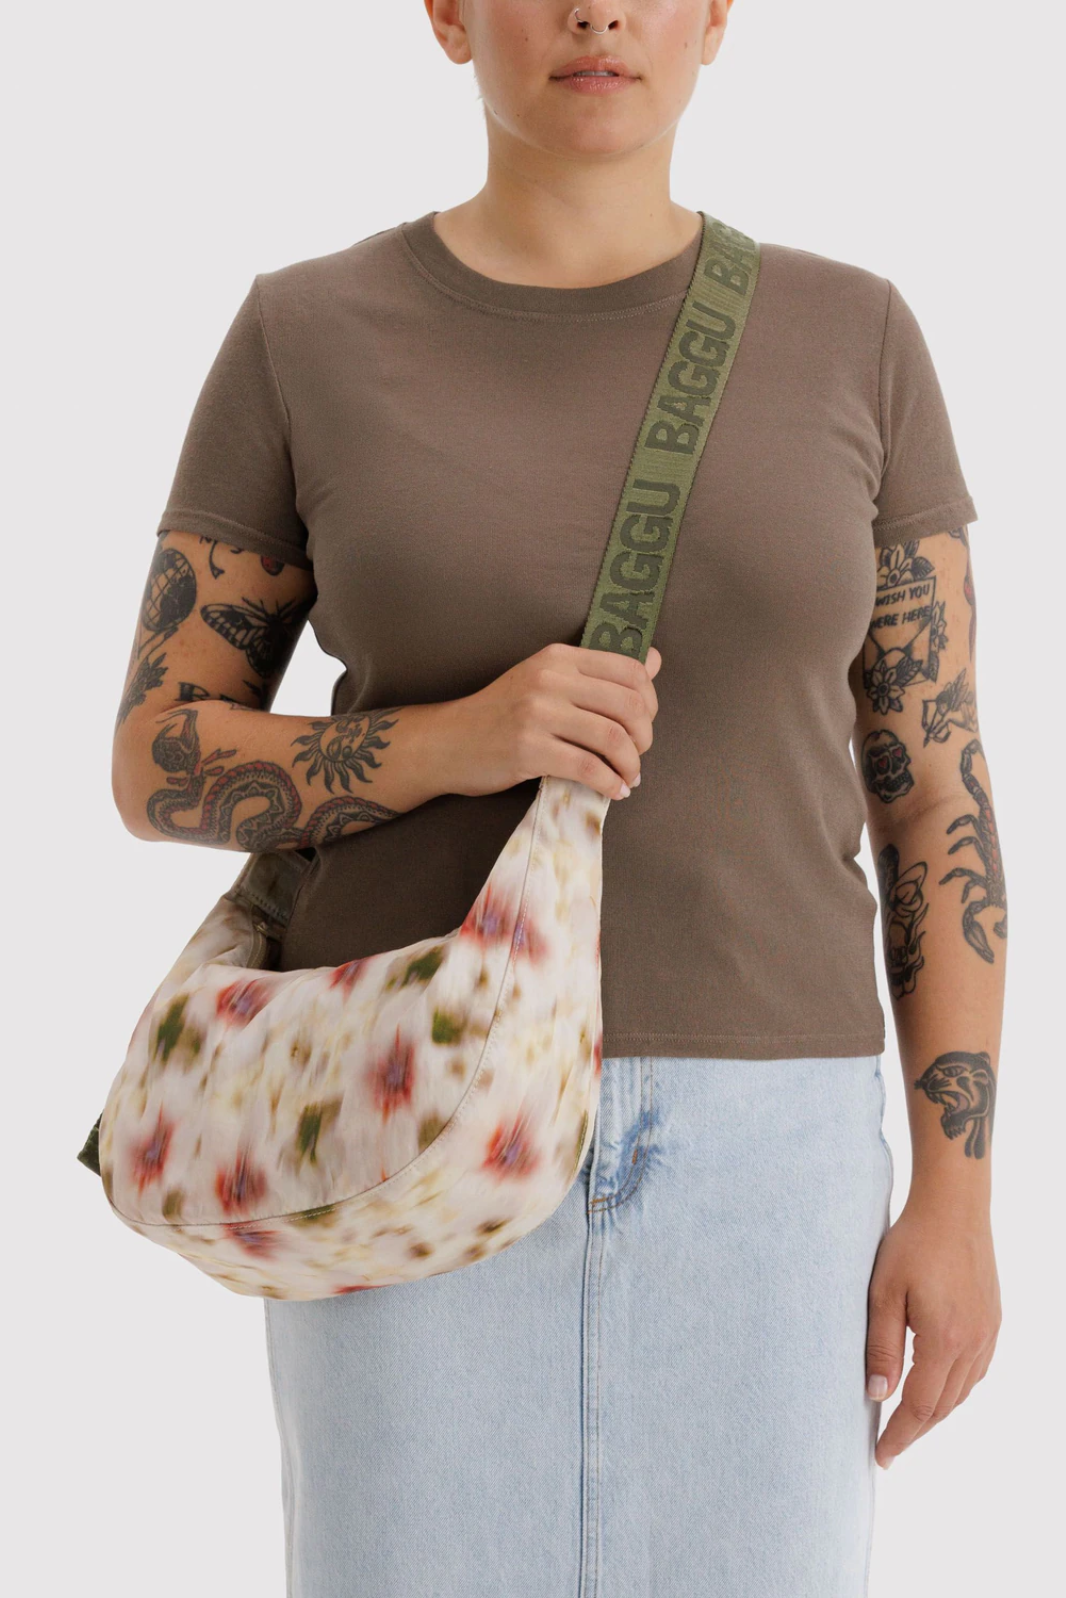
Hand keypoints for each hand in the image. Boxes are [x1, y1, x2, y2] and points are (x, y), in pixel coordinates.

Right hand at [431, 641, 661, 802]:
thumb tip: (653, 661)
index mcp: (559, 658)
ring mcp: (538, 714)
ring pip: (613, 738)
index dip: (650, 701)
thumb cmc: (500, 714)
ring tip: (629, 777)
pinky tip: (613, 790)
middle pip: (628, 705)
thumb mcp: (546, 680)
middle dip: (645, 737)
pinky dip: (609, 783)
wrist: (448, 742)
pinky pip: (588, 768)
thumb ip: (597, 672)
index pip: (630, 670)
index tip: (645, 723)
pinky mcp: (529, 750)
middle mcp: (550, 679)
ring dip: (631, 764)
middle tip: (638, 755)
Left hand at [866, 1194, 1000, 1467]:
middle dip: (916, 1430)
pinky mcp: (993, 1320)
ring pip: (963, 1391)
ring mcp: (988, 1332)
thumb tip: (876, 1394)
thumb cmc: (912, 1242)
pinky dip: (955, 1388)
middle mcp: (974, 1343)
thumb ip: (880, 1346)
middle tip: (889, 1445)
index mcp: (944, 1341)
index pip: (920, 1406)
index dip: (899, 1435)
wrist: (954, 1206)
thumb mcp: (883, 1292)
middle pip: (944, 1405)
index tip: (881, 1456)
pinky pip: (976, 1371)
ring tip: (908, 1421)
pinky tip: (937, 1386)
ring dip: (936, 1411)